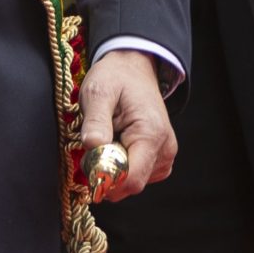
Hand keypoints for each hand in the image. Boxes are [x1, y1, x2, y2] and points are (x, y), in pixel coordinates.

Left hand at [78, 50, 177, 203]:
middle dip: (106, 174)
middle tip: (92, 147)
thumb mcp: (99, 92)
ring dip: (113, 169)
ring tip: (107, 139)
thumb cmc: (116, 77)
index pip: (131, 180)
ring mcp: (165, 155)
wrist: (133, 67)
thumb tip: (93, 147)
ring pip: (132, 183)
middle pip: (131, 185)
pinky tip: (117, 145)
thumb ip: (96, 120)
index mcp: (151, 133)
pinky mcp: (161, 158)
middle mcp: (165, 148)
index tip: (87, 162)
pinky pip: (138, 176)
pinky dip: (122, 167)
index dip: (105, 179)